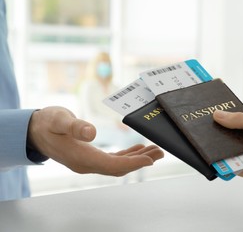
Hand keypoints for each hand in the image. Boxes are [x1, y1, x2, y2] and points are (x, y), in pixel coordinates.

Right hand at [28, 106, 163, 175]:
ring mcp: (89, 162)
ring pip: (118, 164)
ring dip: (137, 159)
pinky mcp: (90, 156)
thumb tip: (91, 132)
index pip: (112, 165)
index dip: (133, 164)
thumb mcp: (59, 120)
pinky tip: (138, 149)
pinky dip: (127, 155)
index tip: (150, 160)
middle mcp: (87, 164)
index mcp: (81, 158)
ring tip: (155, 151)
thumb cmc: (47, 123)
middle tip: (161, 153)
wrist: (35, 130)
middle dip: (141, 162)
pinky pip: (113, 159)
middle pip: (119, 168)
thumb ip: (74, 126)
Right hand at [213, 111, 242, 184]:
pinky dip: (233, 168)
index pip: (239, 123)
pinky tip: (222, 165)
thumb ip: (240, 121)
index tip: (209, 120)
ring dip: (226, 153)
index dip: (225, 122)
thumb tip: (218, 115)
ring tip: (210, 150)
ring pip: (237, 155)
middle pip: (236, 140)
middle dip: (222, 139)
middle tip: (205, 137)